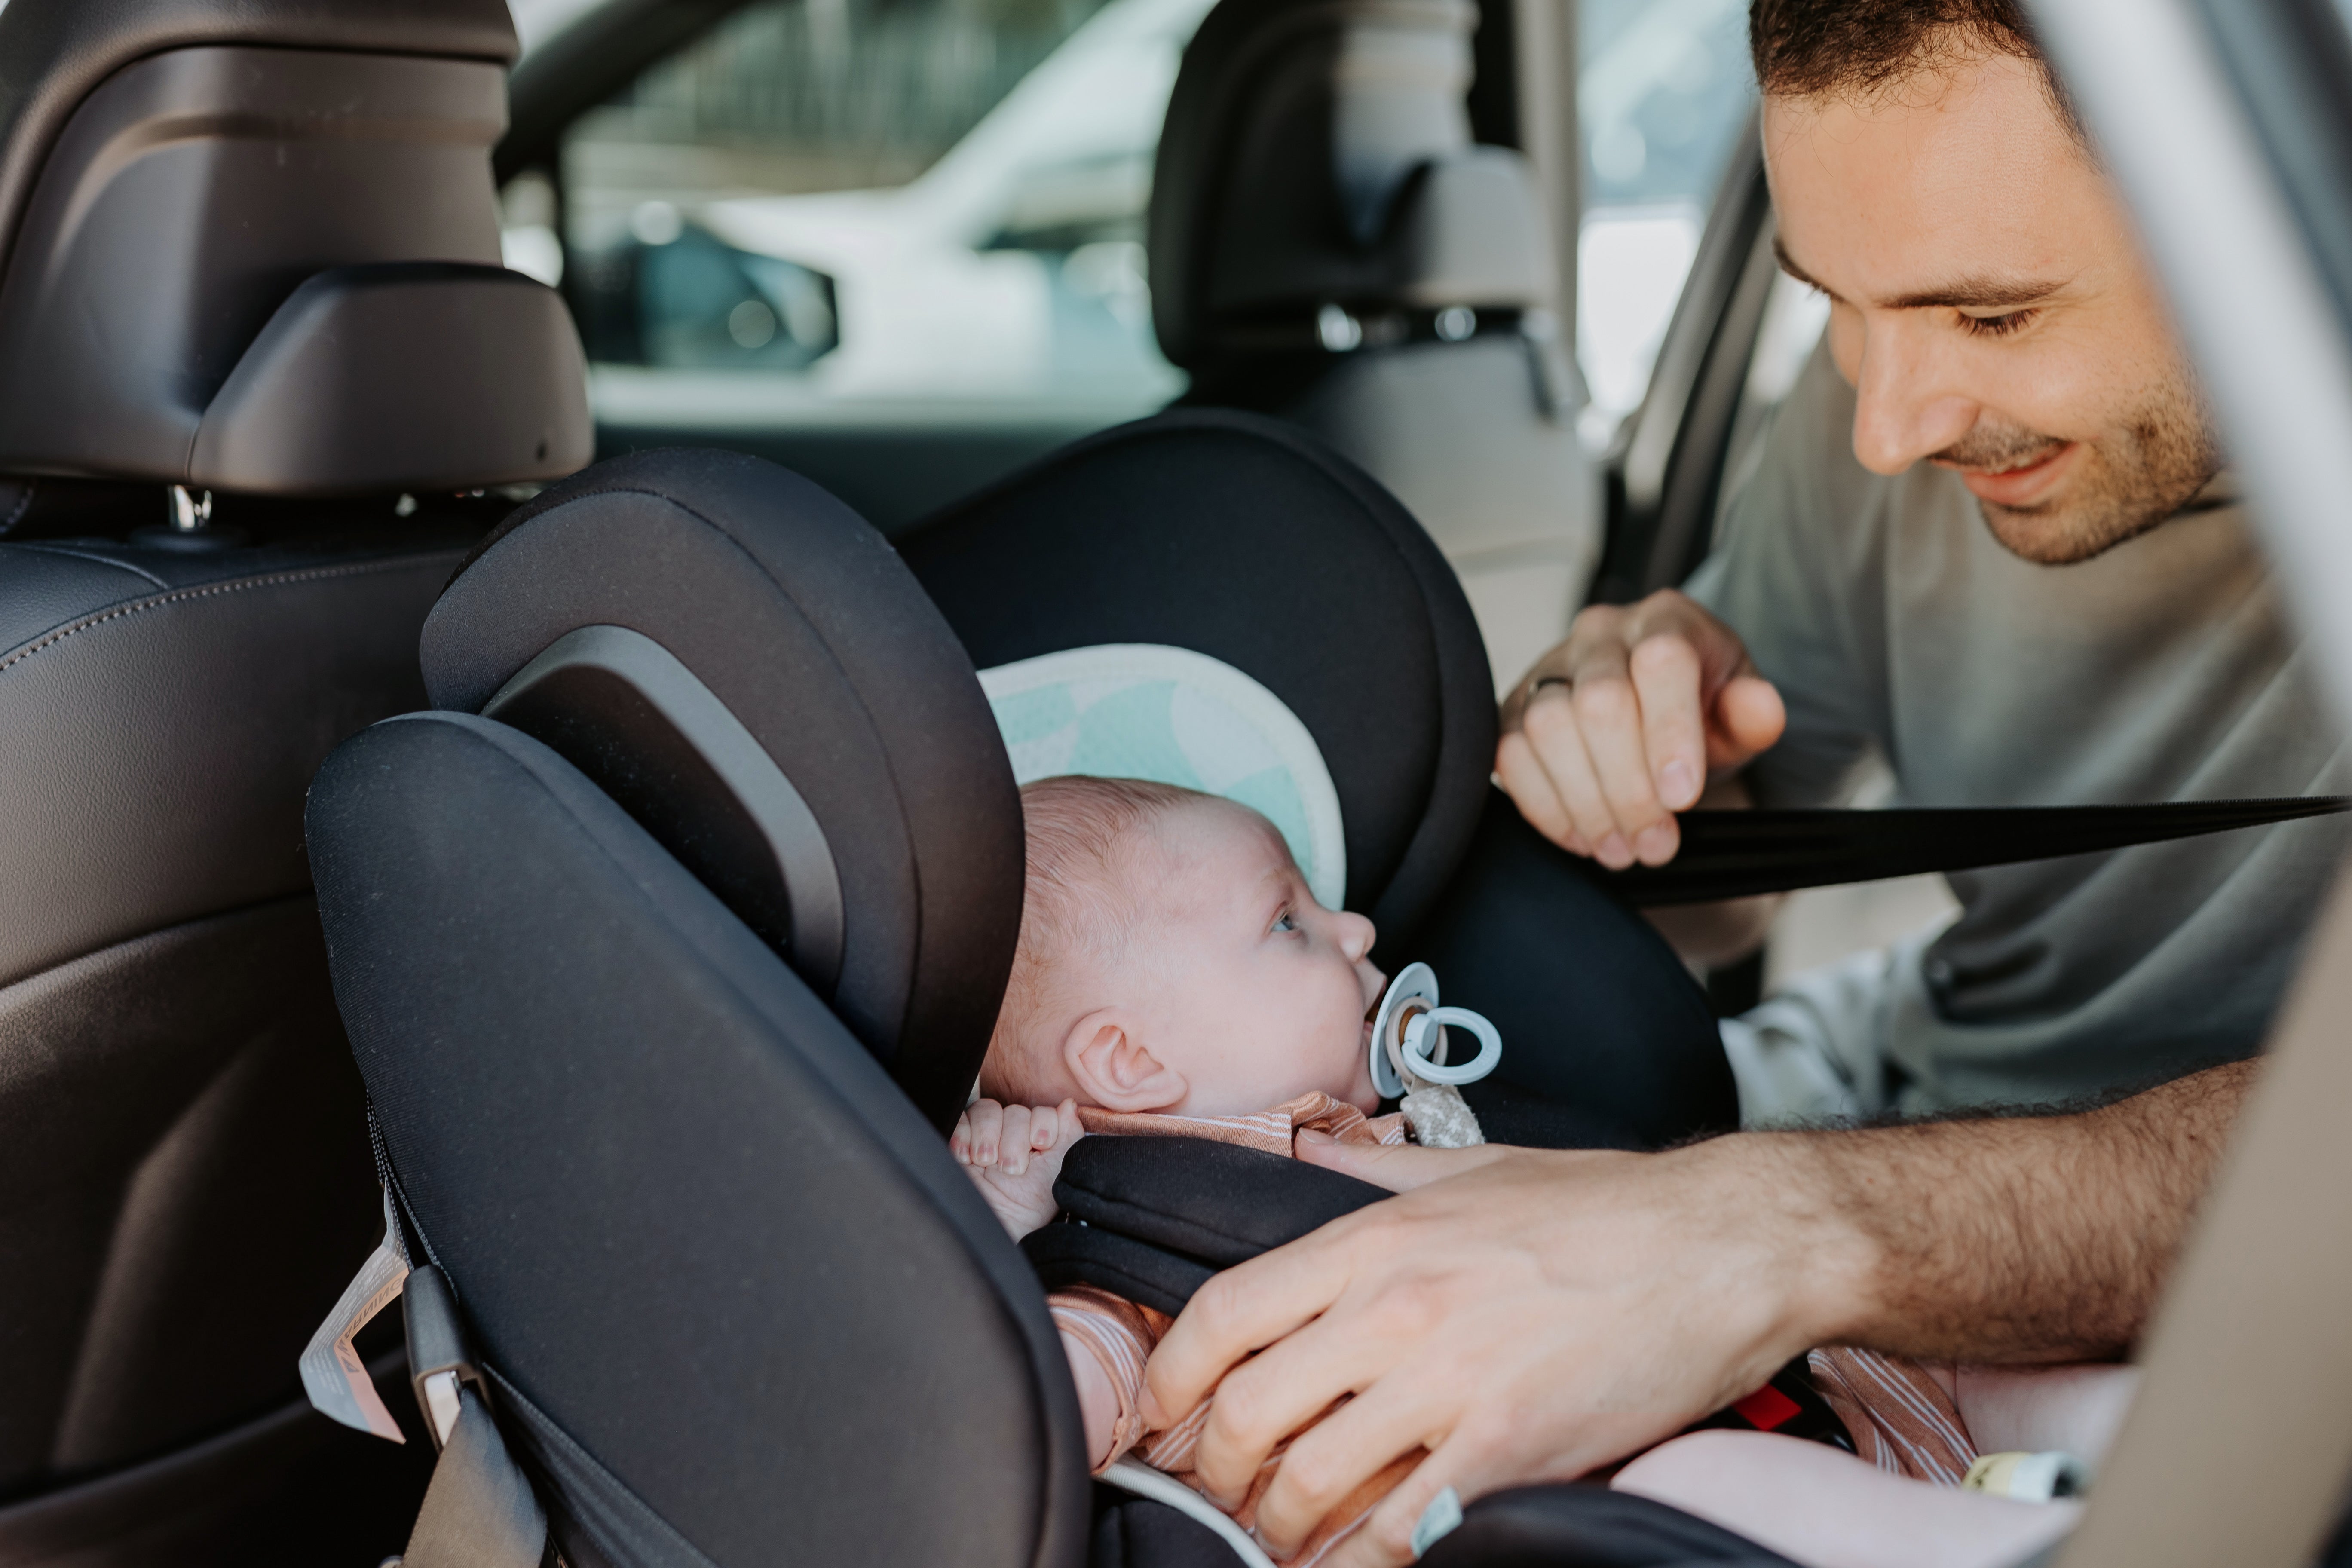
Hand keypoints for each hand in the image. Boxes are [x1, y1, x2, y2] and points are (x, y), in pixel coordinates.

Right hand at [951, 1098, 1084, 1238]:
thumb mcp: (1055, 1171)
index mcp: (1037, 1139)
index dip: (1042, 1124)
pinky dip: (963, 1136)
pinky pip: (960, 1119)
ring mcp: (983, 1136)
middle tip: (1011, 1168)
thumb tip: (1069, 1102)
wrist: (991, 1226)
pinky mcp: (957, 1140)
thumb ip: (1068, 1134)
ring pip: (987, 1110)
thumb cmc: (1026, 1206)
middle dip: (1015, 1139)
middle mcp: (1011, 1134)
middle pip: (1015, 1111)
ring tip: (986, 1163)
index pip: (1041, 1111)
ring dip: (988, 1136)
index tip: (1040, 1145)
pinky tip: (966, 1159)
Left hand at [1140, 1139, 1849, 1567]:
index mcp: (1376, 1236)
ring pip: (1311, 1485)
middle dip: (1218, 1471)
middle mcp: (1397, 1308)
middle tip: (1225, 1492)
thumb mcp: (1469, 1165)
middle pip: (1249, 1412)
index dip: (1172, 1378)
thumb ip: (1372, 1169)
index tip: (1164, 1413)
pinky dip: (1362, 1561)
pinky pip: (1400, 1532)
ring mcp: (1451, 1384)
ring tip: (1287, 1537)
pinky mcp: (1509, 1451)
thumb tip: (1303, 1160)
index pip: (1223, 1312)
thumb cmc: (1603, 1205)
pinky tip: (1359, 1561)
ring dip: (1282, 1528)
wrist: (1724, 1243)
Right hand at [1497, 590, 1785, 867]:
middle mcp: (1600, 633)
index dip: (1670, 732)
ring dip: (1585, 802)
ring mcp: (1548, 668)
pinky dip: (1544, 806)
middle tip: (1655, 845)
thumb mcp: (1739, 716)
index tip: (1682, 797)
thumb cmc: (1699, 713)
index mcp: (1666, 620)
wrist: (1650, 712)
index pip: (1661, 661)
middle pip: (1600, 701)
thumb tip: (1760, 708)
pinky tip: (1582, 836)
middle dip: (1628, 787)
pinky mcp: (1511, 708)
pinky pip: (1508, 754)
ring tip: (1621, 849)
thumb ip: (1754, 715)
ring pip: (1546, 728)